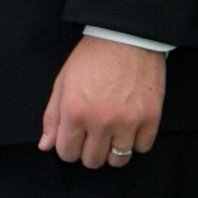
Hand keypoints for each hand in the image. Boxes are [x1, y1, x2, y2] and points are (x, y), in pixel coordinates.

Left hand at [41, 35, 166, 170]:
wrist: (127, 36)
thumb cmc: (92, 57)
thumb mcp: (63, 82)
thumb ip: (52, 117)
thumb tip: (46, 146)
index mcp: (75, 112)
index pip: (67, 153)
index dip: (69, 146)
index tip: (75, 136)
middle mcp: (101, 121)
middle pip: (92, 161)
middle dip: (90, 150)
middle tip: (94, 133)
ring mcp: (128, 121)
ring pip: (118, 160)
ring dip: (113, 150)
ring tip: (113, 132)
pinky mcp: (151, 117)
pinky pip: (142, 148)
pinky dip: (136, 141)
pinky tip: (131, 126)